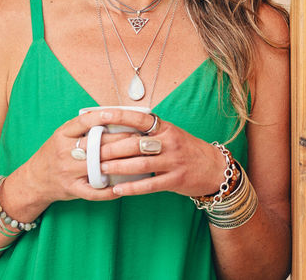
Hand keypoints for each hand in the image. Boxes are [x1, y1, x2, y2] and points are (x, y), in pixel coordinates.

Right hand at [9, 110, 147, 208]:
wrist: (34, 180)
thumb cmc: (54, 153)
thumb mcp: (62, 135)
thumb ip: (83, 127)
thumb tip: (113, 114)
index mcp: (63, 134)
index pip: (86, 121)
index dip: (105, 116)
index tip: (123, 114)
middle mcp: (65, 152)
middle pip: (98, 144)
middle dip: (123, 140)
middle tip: (142, 137)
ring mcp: (68, 171)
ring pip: (99, 165)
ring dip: (122, 162)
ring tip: (139, 158)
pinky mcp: (71, 189)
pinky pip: (94, 191)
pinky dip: (110, 191)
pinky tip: (124, 187)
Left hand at [93, 108, 227, 197]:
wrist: (214, 168)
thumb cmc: (186, 150)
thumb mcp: (171, 135)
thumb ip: (148, 133)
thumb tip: (116, 130)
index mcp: (166, 128)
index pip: (140, 119)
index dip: (119, 116)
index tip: (99, 115)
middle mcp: (170, 142)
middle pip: (135, 144)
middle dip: (110, 148)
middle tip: (90, 152)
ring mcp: (174, 161)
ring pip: (140, 164)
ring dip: (118, 167)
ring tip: (100, 169)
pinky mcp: (176, 180)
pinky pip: (150, 185)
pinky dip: (132, 188)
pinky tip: (118, 190)